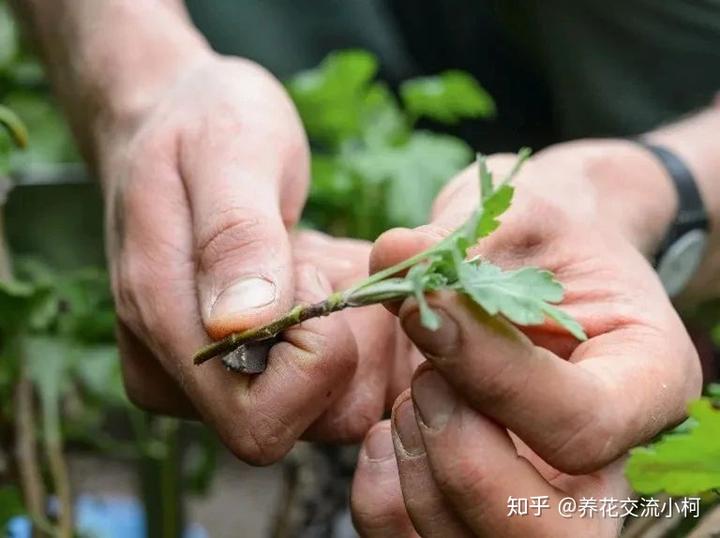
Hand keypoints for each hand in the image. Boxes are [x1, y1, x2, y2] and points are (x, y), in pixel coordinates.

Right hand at [98, 53, 395, 461]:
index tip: (306, 268)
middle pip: (304, 423)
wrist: (182, 123)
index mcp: (163, 330)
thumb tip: (239, 327)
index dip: (313, 355)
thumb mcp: (227, 153)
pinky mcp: (255, 367)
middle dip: (344, 345)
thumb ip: (233, 237)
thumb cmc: (203, 124)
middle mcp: (185, 378)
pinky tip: (327, 273)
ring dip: (354, 334)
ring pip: (332, 406)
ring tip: (320, 260)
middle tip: (320, 261)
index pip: (261, 419)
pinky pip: (338, 382)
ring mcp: (220, 377)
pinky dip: (355, 330)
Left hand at [351, 141, 702, 535]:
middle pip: (548, 534)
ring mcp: (542, 490)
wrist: (542, 265)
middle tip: (425, 385)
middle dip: (463, 462)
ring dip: (420, 474)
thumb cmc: (546, 239)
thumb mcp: (523, 217)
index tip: (431, 313)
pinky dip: (384, 499)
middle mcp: (603, 463)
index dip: (494, 378)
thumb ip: (463, 238)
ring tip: (412, 396)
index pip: (580, 427)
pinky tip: (386, 434)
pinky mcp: (482, 497)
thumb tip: (393, 255)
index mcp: (644, 384)